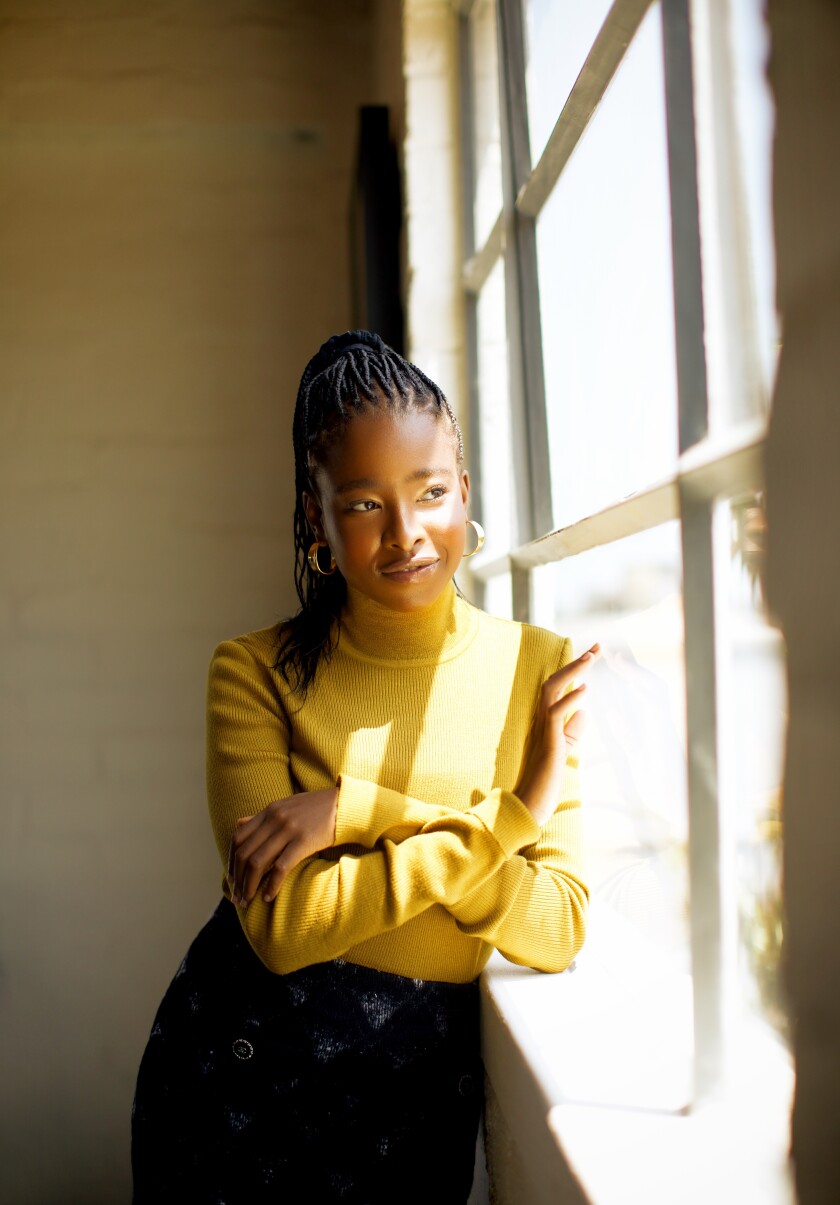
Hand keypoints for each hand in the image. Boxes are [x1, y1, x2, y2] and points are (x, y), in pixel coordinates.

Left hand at [227, 787, 338, 906]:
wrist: (345, 804)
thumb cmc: (316, 809)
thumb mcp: (286, 806)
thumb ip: (263, 816)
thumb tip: (239, 823)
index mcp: (269, 810)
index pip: (237, 838)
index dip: (231, 861)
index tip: (231, 879)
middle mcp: (275, 818)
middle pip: (244, 853)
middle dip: (237, 879)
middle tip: (237, 896)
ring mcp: (289, 829)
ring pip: (257, 862)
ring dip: (249, 886)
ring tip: (248, 900)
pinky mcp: (304, 841)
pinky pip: (280, 867)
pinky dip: (271, 885)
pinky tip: (269, 896)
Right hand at [513, 643, 598, 826]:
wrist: (530, 804)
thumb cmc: (545, 779)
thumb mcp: (565, 750)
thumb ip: (573, 731)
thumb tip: (585, 711)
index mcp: (545, 720)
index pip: (559, 687)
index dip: (575, 670)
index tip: (593, 655)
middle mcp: (540, 719)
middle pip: (554, 680)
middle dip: (576, 662)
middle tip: (598, 647)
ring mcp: (542, 729)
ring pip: (552, 690)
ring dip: (572, 672)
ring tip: (591, 658)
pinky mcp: (548, 742)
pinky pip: (555, 713)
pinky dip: (570, 699)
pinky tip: (585, 690)